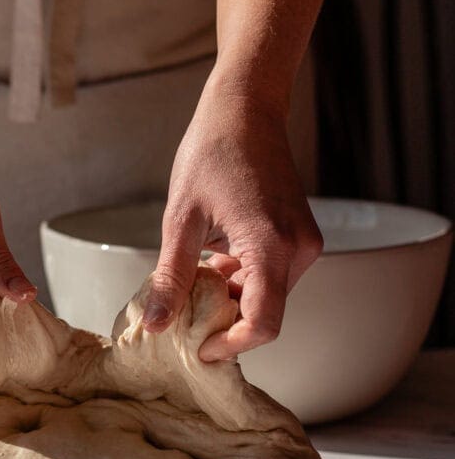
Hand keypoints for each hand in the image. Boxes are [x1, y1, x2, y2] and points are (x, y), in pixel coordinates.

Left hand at [142, 86, 322, 360]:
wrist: (245, 109)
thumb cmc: (211, 153)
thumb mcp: (181, 219)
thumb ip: (171, 276)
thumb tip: (154, 326)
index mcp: (271, 245)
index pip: (263, 324)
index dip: (230, 346)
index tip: (198, 349)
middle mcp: (298, 250)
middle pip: (265, 314)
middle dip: (223, 322)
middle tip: (180, 314)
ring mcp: (304, 243)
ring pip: (267, 296)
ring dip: (230, 300)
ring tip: (191, 281)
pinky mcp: (300, 237)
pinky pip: (272, 277)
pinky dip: (242, 281)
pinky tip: (211, 263)